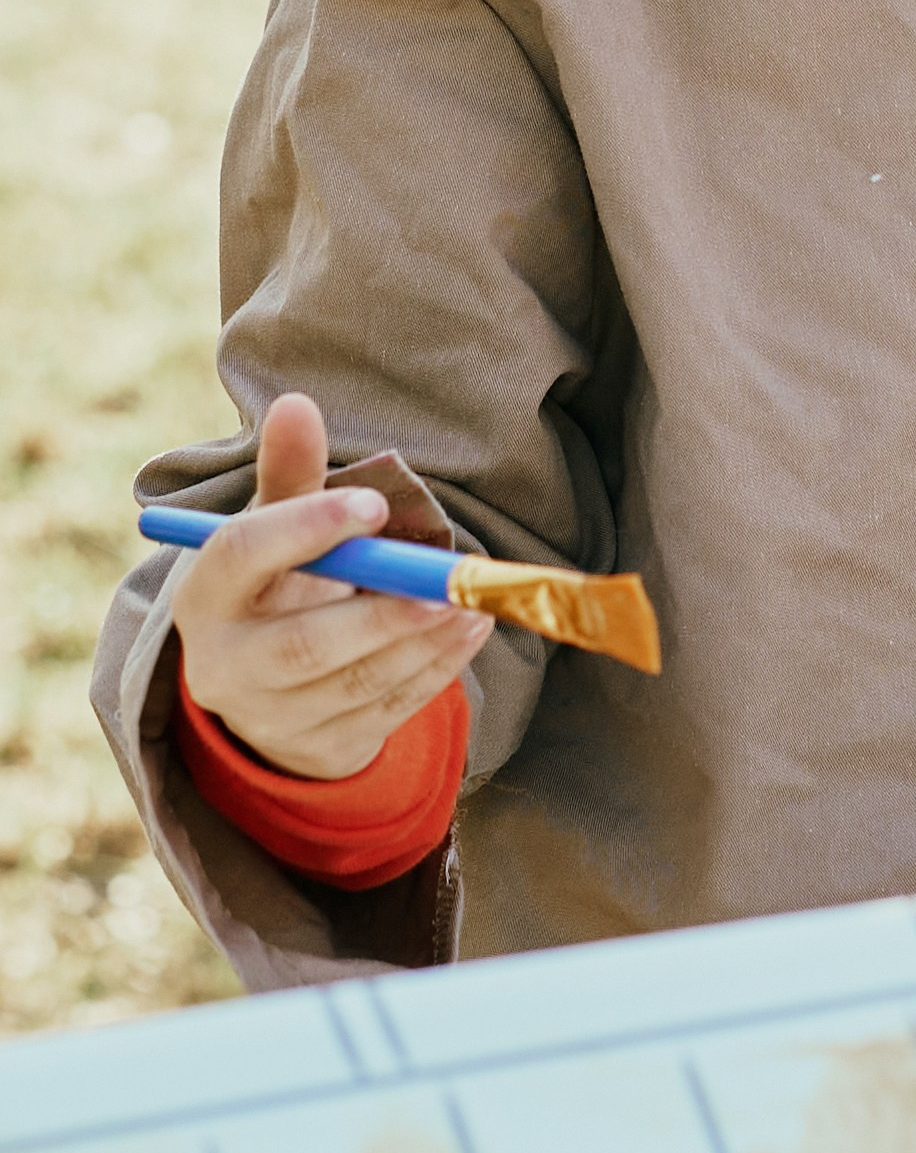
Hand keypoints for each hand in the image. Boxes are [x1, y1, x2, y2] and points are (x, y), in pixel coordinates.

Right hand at [172, 391, 490, 780]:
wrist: (267, 690)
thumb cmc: (278, 583)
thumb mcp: (273, 529)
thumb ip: (289, 473)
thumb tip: (296, 404)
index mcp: (206, 597)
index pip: (242, 557)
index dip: (306, 528)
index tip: (373, 503)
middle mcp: (226, 665)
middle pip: (302, 645)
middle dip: (379, 613)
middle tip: (443, 580)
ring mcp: (272, 717)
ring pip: (354, 683)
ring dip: (422, 641)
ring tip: (472, 601)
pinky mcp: (322, 748)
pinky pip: (386, 710)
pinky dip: (436, 670)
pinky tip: (471, 630)